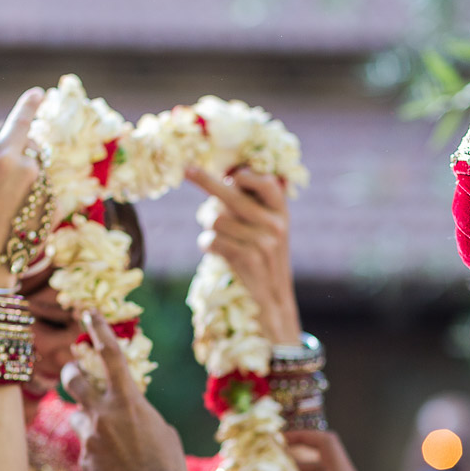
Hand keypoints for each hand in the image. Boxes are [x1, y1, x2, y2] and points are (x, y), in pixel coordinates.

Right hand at [0, 87, 44, 288]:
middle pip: (29, 148)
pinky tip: (16, 217)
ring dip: (24, 180)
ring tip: (3, 207)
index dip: (29, 104)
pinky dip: (34, 199)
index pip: (20, 122)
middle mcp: (29, 170)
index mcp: (3, 159)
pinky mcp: (53, 209)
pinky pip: (45, 193)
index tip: (38, 92)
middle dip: (18, 154)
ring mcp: (43, 191)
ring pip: (37, 172)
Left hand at [62, 311, 190, 470]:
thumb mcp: (161, 430)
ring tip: (107, 436)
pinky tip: (116, 469)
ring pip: (76, 415)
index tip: (88, 313)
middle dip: (71, 371)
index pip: (110, 354)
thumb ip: (140, 414)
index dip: (98, 329)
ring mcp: (89, 437)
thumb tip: (126, 414)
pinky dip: (98, 452)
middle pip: (73, 379)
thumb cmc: (168, 466)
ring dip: (86, 419)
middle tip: (72, 369)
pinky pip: (86, 447)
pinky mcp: (83, 460)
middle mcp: (103, 414)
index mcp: (129, 400)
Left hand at [187, 165, 301, 344]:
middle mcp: (275, 224)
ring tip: (217, 237)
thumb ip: (253, 205)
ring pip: (216, 219)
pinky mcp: (247, 258)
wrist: (274, 300)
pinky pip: (211, 240)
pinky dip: (206, 244)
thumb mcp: (270, 230)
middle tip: (187, 169)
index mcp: (281, 212)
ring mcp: (262, 242)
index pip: (265, 182)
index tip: (230, 174)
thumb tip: (222, 179)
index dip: (245, 175)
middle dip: (205, 181)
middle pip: (232, 194)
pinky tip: (215, 251)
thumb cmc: (264, 259)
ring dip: (209, 228)